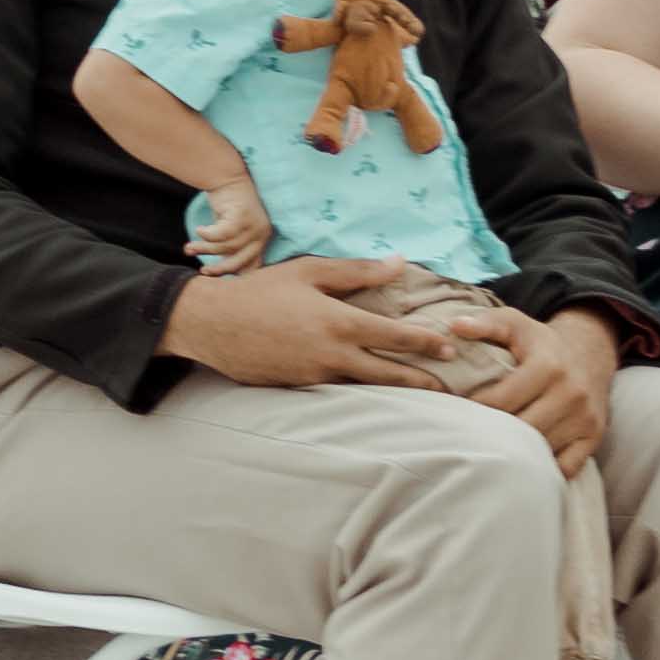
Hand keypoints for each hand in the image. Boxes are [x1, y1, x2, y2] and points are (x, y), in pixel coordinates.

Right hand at [163, 255, 476, 390]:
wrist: (210, 324)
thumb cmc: (260, 291)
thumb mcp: (307, 271)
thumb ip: (356, 271)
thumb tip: (399, 264)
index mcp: (339, 322)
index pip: (396, 336)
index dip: (427, 343)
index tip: (449, 347)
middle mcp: (334, 355)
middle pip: (391, 374)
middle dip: (424, 381)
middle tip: (449, 387)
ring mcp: (317, 377)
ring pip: (367, 388)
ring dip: (395, 392)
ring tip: (419, 395)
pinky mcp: (301, 389)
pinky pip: (338, 392)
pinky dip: (359, 392)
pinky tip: (370, 393)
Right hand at [185, 178, 275, 275]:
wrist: (229, 177)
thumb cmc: (228, 205)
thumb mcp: (232, 229)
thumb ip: (232, 247)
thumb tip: (221, 270)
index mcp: (262, 239)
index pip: (253, 265)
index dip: (236, 274)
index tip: (217, 276)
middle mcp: (262, 234)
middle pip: (240, 260)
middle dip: (220, 268)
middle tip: (203, 272)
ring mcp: (254, 225)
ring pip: (226, 246)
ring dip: (205, 248)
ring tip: (188, 248)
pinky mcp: (242, 215)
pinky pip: (222, 233)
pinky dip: (208, 235)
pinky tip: (198, 230)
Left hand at [457, 300, 618, 474]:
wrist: (589, 354)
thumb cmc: (539, 341)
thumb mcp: (514, 323)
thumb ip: (484, 323)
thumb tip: (455, 326)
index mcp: (548, 367)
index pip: (500, 401)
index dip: (472, 409)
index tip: (454, 411)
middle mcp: (571, 394)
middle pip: (520, 429)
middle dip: (490, 434)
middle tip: (466, 436)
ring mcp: (585, 419)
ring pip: (541, 450)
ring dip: (514, 454)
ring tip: (487, 449)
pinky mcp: (594, 437)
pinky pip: (567, 467)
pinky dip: (544, 469)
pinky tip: (522, 461)